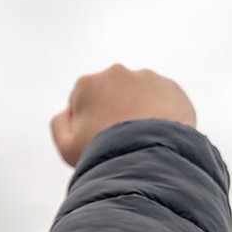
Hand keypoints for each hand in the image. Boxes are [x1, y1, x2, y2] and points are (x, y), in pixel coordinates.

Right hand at [51, 64, 196, 166]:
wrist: (148, 158)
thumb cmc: (103, 154)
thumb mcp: (65, 146)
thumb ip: (59, 123)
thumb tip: (67, 112)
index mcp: (87, 84)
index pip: (83, 101)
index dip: (87, 123)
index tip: (96, 139)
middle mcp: (116, 73)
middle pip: (111, 94)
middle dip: (113, 111)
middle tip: (119, 140)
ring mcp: (147, 78)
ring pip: (138, 95)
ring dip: (138, 111)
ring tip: (140, 139)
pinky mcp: (172, 87)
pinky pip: (163, 101)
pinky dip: (160, 114)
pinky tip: (157, 134)